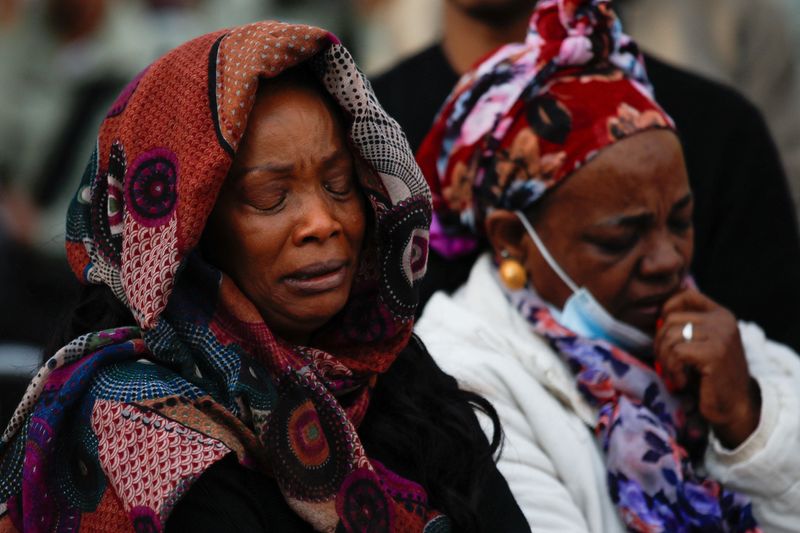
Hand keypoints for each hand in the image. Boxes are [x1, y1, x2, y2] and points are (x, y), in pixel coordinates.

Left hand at [654, 288, 760, 448]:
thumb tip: (656, 315)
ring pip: (670, 336)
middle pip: (670, 319)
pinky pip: (677, 353)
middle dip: (660, 344)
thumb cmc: (709, 377)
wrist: (734, 407)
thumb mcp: (697, 345)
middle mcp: (723, 321)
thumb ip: (684, 327)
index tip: (665, 334)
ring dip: (664, 359)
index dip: (667, 309)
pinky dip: (673, 369)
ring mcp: (721, 336)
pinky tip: (681, 381)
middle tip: (667, 364)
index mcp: (720, 315)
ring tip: (674, 374)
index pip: (686, 295)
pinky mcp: (714, 353)